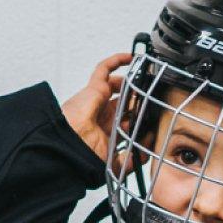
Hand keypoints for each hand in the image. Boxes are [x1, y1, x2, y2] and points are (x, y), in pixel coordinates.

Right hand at [60, 52, 146, 177]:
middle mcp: (102, 116)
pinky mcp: (93, 89)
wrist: (69, 147)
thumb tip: (144, 155)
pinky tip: (131, 59)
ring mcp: (97, 101)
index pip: (126, 123)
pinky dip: (116, 61)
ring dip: (132, 86)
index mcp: (105, 133)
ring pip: (118, 87)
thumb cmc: (83, 155)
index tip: (152, 123)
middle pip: (125, 104)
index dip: (140, 122)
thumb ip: (130, 161)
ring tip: (146, 85)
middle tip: (153, 103)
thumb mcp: (114, 164)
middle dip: (138, 104)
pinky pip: (103, 69)